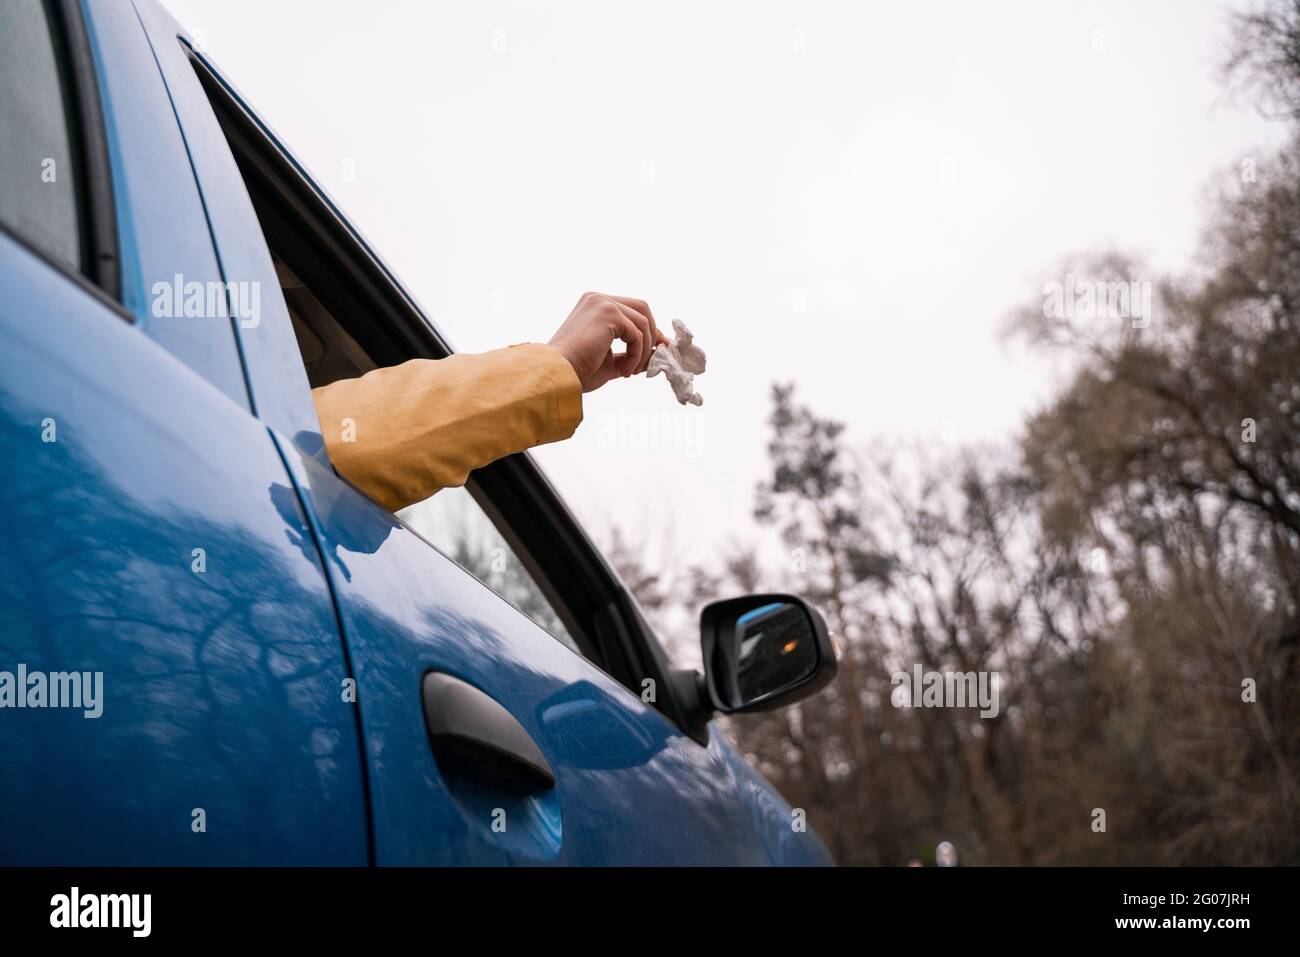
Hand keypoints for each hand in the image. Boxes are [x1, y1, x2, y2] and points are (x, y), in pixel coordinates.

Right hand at [548, 292, 669, 391]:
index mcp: (593, 306)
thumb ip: (630, 354)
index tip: (656, 350)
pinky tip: (625, 371)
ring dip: (643, 350)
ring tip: (630, 371)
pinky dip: (637, 354)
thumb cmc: (576, 371)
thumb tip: (655, 354)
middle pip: (641, 308)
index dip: (647, 329)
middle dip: (653, 333)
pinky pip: (637, 334)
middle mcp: (597, 299)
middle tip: (654, 357)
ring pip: (643, 322)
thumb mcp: (609, 361)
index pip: (630, 310)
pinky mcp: (609, 313)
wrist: (558, 373)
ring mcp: (603, 303)